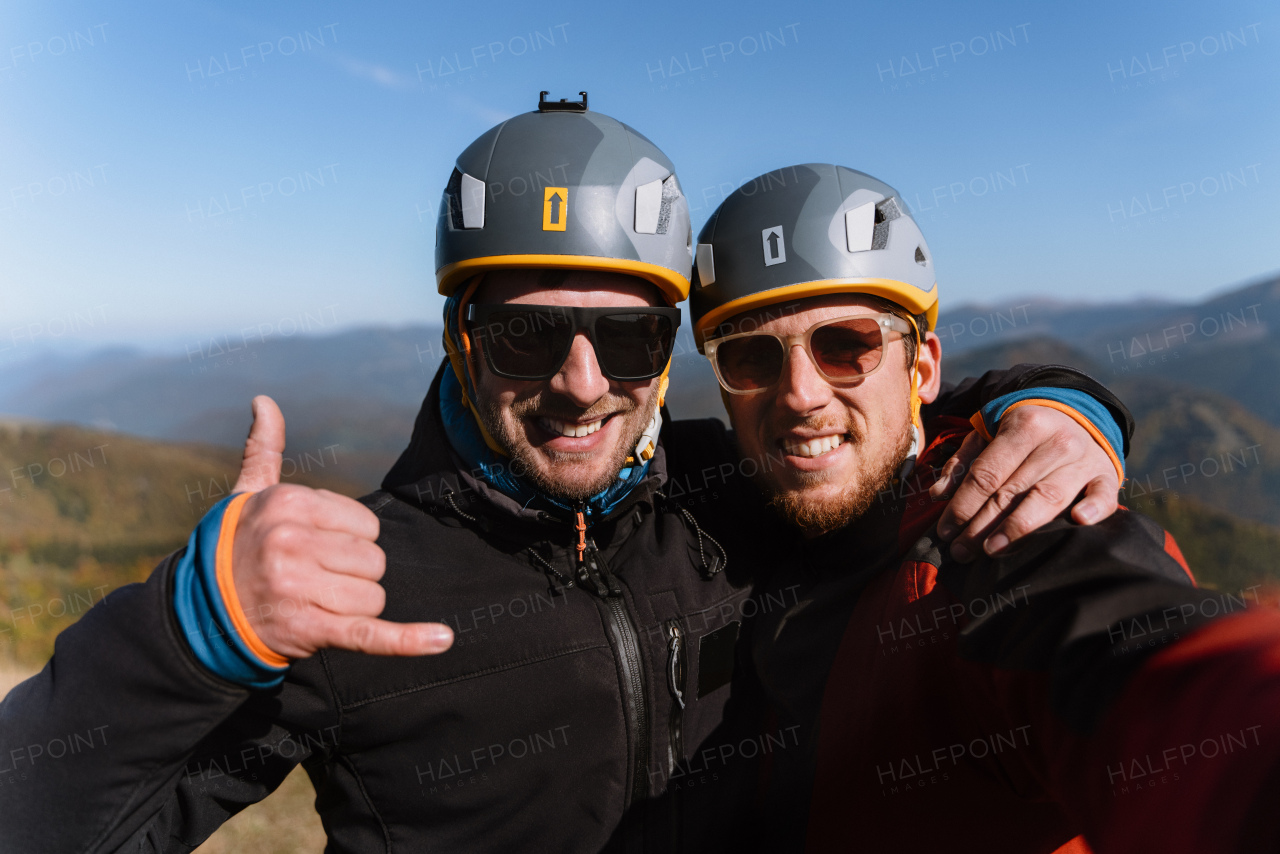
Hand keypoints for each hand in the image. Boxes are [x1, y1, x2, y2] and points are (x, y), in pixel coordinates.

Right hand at [229, 396, 453, 658]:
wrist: (201, 614)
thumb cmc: (234, 547)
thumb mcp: (245, 495)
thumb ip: (264, 449)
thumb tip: (264, 400)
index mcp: (287, 505)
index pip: (366, 525)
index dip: (349, 540)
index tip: (314, 548)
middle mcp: (291, 544)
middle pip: (374, 561)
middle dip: (353, 575)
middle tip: (311, 580)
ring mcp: (299, 588)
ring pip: (373, 596)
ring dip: (353, 607)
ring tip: (311, 603)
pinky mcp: (309, 630)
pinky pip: (370, 633)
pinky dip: (408, 640)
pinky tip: (442, 639)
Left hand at [930, 404, 1119, 562]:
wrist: (1077, 415)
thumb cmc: (1023, 433)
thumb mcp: (989, 433)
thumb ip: (963, 462)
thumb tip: (938, 494)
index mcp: (1024, 425)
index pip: (986, 474)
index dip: (963, 505)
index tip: (945, 531)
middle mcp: (1057, 441)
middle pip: (1012, 491)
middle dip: (981, 525)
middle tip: (961, 551)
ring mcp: (1084, 459)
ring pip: (1048, 498)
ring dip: (1019, 528)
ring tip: (993, 550)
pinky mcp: (1107, 474)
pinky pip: (1104, 494)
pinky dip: (1093, 508)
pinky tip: (1078, 522)